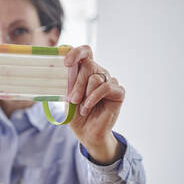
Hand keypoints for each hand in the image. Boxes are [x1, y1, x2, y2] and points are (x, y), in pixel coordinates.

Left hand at [64, 45, 125, 163]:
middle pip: (88, 64)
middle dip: (77, 83)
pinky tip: (87, 108)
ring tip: (80, 106)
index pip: (85, 52)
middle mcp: (98, 73)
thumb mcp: (67, 96)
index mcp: (85, 71)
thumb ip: (67, 82)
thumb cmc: (76, 113)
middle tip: (72, 99)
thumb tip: (65, 69)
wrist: (86, 131)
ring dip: (84, 94)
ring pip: (95, 77)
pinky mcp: (118, 92)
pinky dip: (93, 98)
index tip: (67, 62)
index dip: (76, 53)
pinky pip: (106, 87)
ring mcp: (109, 81)